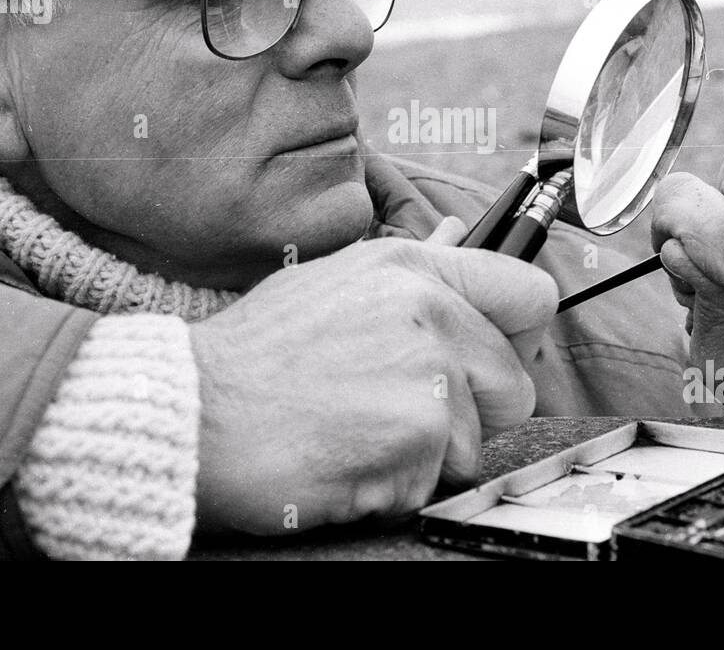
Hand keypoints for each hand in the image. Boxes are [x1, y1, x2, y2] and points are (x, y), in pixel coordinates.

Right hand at [188, 226, 556, 534]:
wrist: (192, 412)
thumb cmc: (253, 356)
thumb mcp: (332, 283)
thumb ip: (409, 269)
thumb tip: (460, 235)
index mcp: (412, 267)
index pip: (531, 293)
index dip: (520, 338)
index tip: (494, 362)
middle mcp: (429, 309)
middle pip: (516, 386)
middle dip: (470, 416)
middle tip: (397, 415)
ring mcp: (428, 371)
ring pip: (474, 445)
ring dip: (423, 457)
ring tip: (355, 432)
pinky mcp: (418, 433)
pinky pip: (435, 483)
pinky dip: (394, 487)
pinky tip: (344, 458)